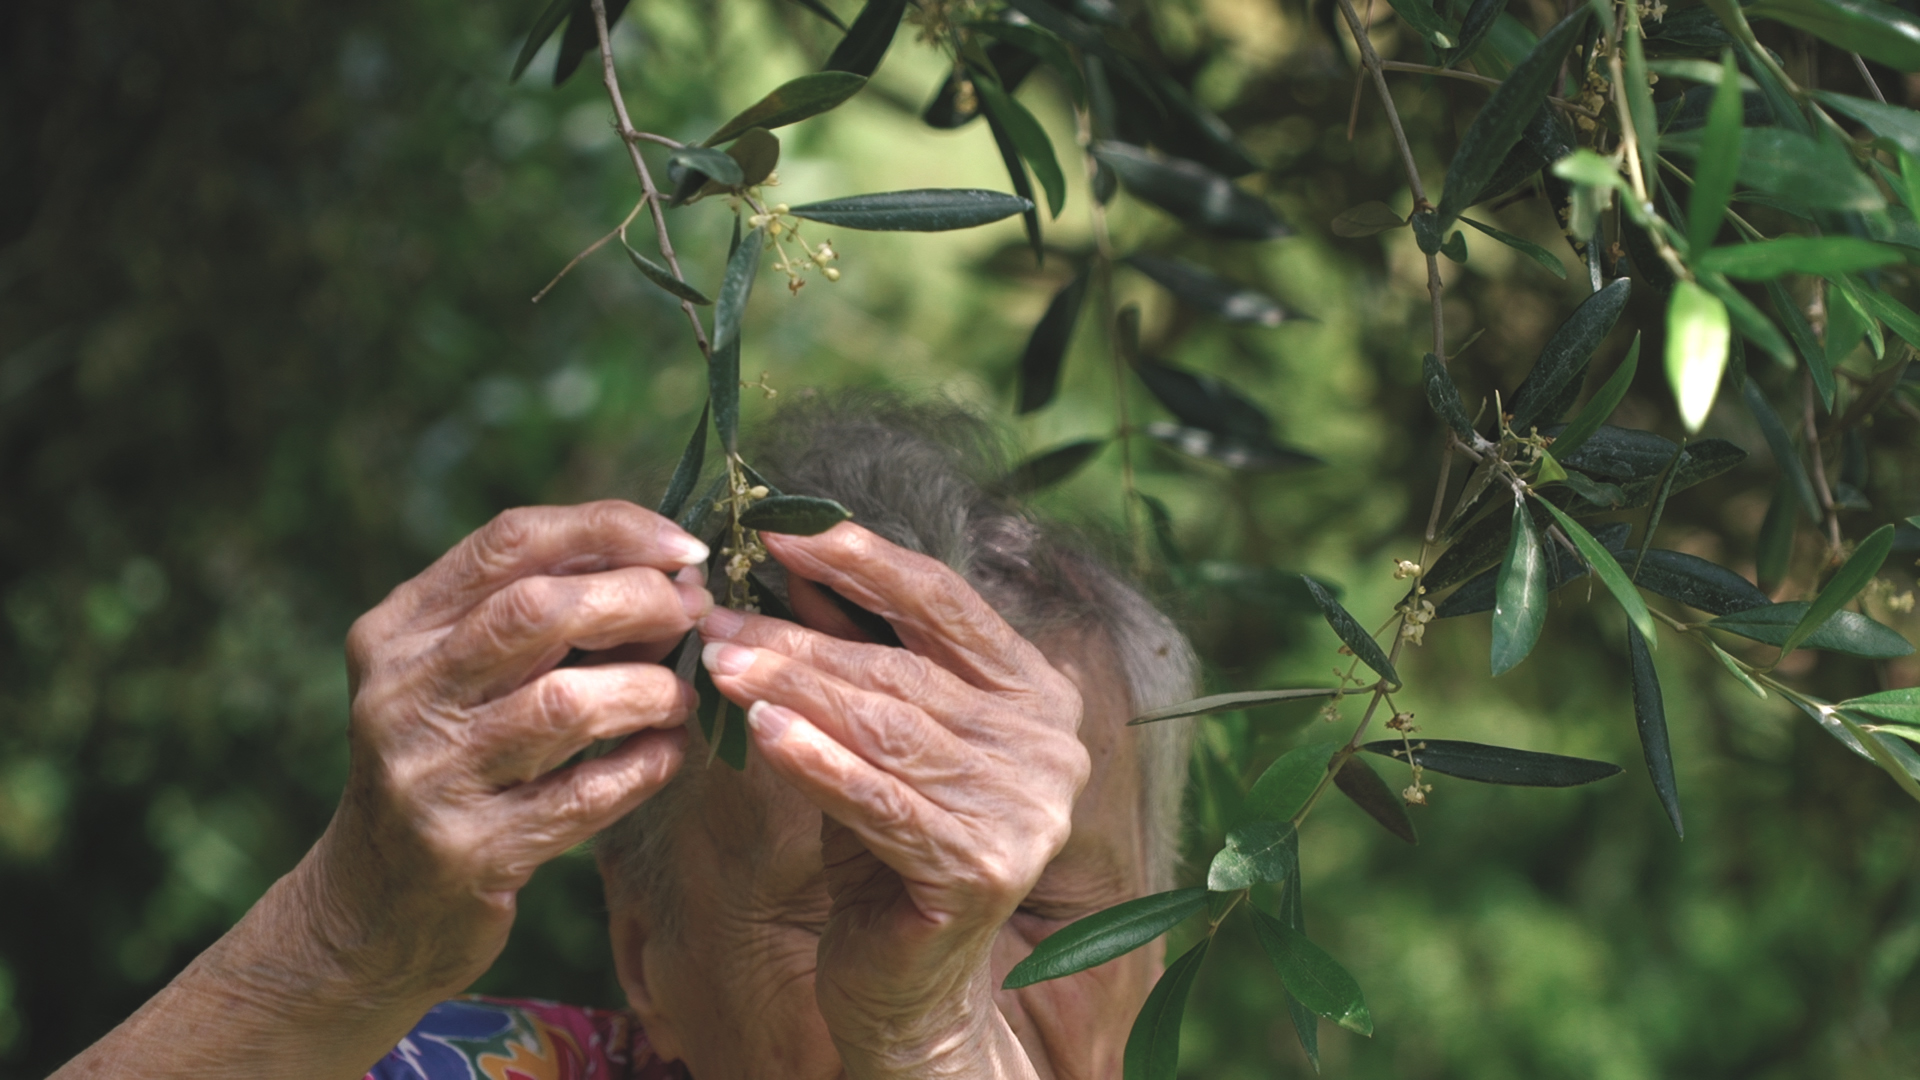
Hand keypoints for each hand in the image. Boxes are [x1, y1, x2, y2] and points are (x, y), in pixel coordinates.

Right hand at [313, 500, 710, 1000]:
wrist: (375, 910)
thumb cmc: (449, 767)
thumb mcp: (460, 678)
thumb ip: (538, 619)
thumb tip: (668, 568)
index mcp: (398, 630)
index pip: (509, 541)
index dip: (609, 530)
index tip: (683, 549)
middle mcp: (401, 694)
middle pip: (537, 611)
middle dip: (637, 602)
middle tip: (693, 618)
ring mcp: (428, 776)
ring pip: (564, 704)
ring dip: (647, 691)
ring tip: (679, 697)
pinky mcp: (469, 852)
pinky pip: (584, 796)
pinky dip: (642, 767)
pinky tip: (665, 754)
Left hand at [698, 523, 1088, 1078]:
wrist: (907, 982)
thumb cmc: (884, 846)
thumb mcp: (868, 732)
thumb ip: (851, 648)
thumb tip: (790, 557)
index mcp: (1038, 692)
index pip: (947, 603)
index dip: (864, 559)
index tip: (779, 529)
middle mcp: (1050, 745)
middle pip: (903, 668)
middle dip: (800, 636)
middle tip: (715, 615)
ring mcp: (1027, 808)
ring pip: (885, 728)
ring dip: (792, 690)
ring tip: (717, 663)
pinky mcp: (986, 867)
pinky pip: (879, 801)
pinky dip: (816, 762)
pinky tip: (759, 731)